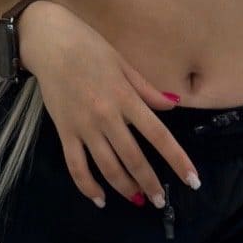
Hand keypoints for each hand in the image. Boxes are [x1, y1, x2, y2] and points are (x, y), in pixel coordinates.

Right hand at [19, 0, 199, 208]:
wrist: (49, 42)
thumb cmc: (90, 47)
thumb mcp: (123, 63)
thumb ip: (147, 90)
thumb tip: (174, 107)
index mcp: (126, 97)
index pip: (158, 135)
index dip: (177, 160)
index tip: (192, 180)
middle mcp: (107, 116)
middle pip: (134, 158)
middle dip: (150, 184)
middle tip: (161, 201)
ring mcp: (84, 126)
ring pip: (107, 167)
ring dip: (125, 188)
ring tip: (137, 200)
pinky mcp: (63, 132)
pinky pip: (76, 166)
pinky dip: (87, 186)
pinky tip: (99, 198)